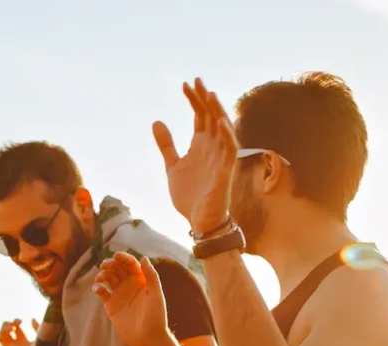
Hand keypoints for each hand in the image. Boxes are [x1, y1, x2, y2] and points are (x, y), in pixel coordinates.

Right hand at [0, 318, 38, 345]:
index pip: (15, 328)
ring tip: (8, 330)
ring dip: (1, 331)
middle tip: (13, 325)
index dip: (15, 321)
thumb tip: (31, 319)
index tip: (20, 322)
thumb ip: (37, 327)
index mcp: (24, 340)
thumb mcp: (41, 336)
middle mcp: (15, 345)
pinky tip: (0, 337)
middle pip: (5, 331)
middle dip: (7, 324)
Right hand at [93, 253, 167, 345]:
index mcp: (141, 280)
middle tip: (104, 265)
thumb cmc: (155, 316)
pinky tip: (98, 288)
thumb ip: (151, 276)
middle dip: (110, 264)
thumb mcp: (156, 294)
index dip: (123, 257)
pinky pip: (102, 292)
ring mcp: (119, 294)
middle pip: (117, 268)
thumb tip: (144, 258)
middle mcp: (129, 285)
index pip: (131, 264)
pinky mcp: (110, 305)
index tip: (116, 256)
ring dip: (103, 274)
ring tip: (100, 277)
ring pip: (108, 278)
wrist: (147, 338)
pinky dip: (98, 288)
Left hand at [152, 77, 239, 233]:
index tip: (184, 85)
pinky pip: (230, 150)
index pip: (200, 116)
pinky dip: (227, 135)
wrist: (199, 222)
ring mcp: (221, 158)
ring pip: (222, 129)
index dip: (193, 100)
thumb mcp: (172, 166)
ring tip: (208, 94)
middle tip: (195, 81)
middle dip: (204, 99)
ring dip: (216, 111)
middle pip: (211, 117)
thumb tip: (157, 121)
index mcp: (201, 145)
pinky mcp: (226, 172)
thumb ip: (167, 145)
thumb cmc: (190, 196)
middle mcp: (213, 147)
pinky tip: (220, 121)